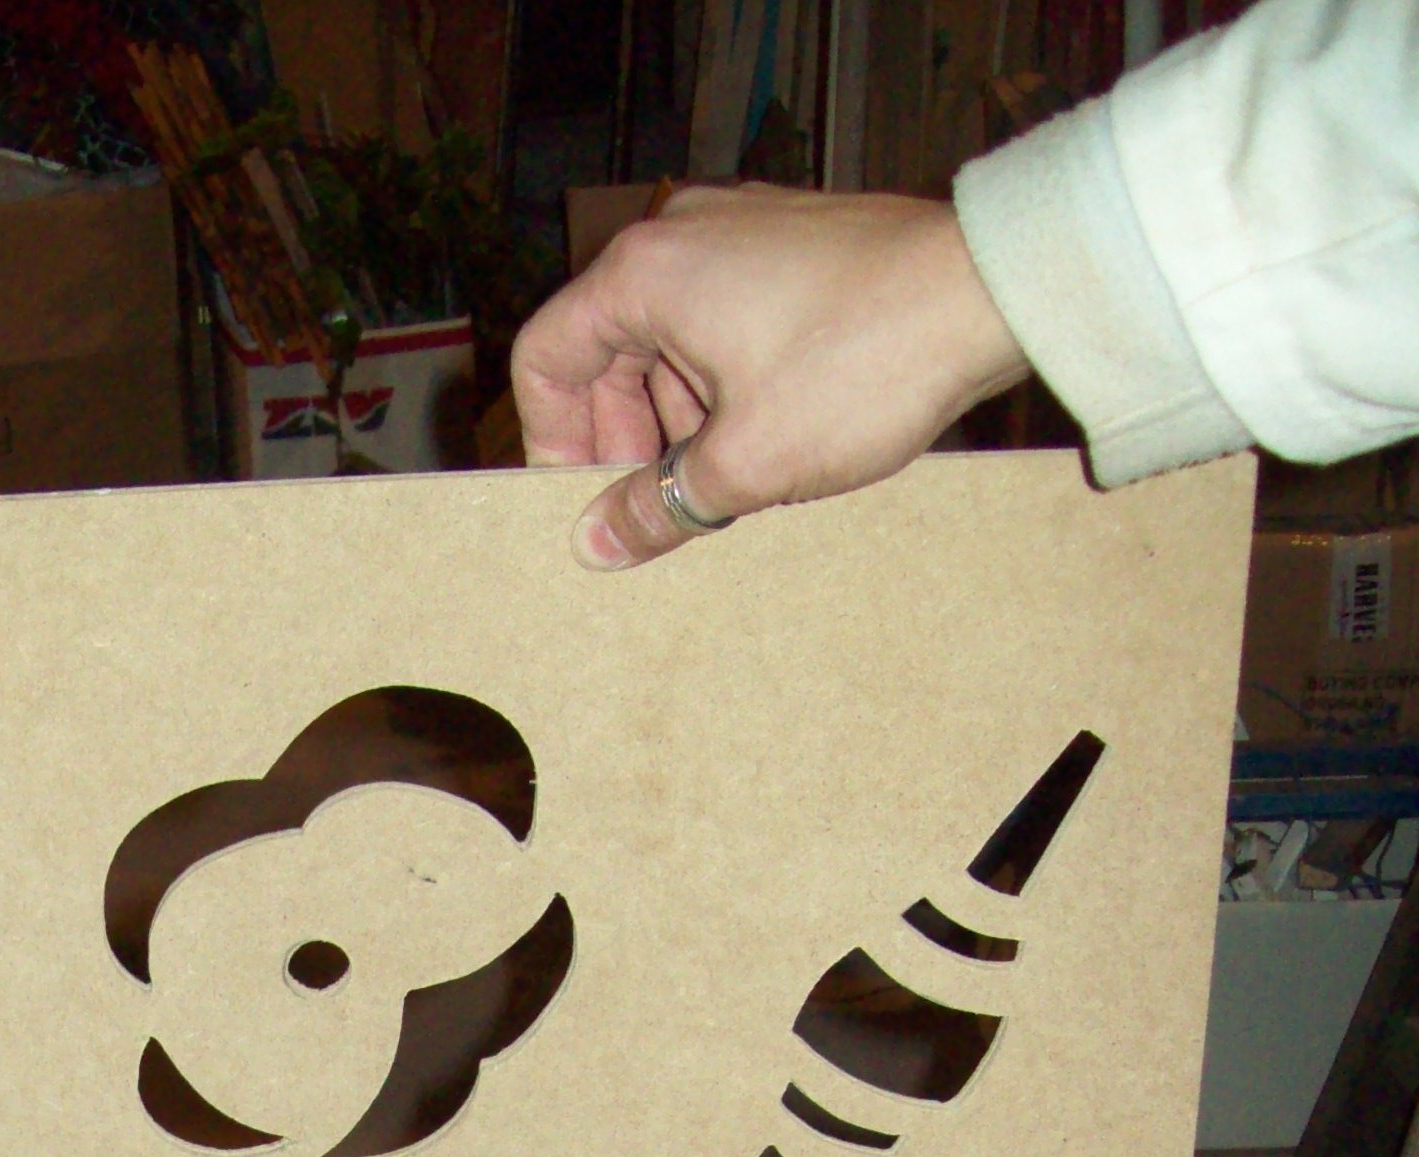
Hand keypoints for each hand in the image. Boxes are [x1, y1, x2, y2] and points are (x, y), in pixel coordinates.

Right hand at [511, 187, 1030, 568]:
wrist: (991, 292)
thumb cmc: (862, 363)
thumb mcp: (746, 462)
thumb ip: (657, 508)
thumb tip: (595, 544)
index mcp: (644, 275)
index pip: (544, 358)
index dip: (550, 445)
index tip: (587, 504)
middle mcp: (681, 237)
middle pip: (604, 351)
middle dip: (623, 440)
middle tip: (661, 507)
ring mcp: (741, 232)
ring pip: (667, 342)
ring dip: (678, 420)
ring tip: (726, 480)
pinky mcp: (790, 245)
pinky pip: (722, 322)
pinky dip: (723, 385)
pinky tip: (767, 437)